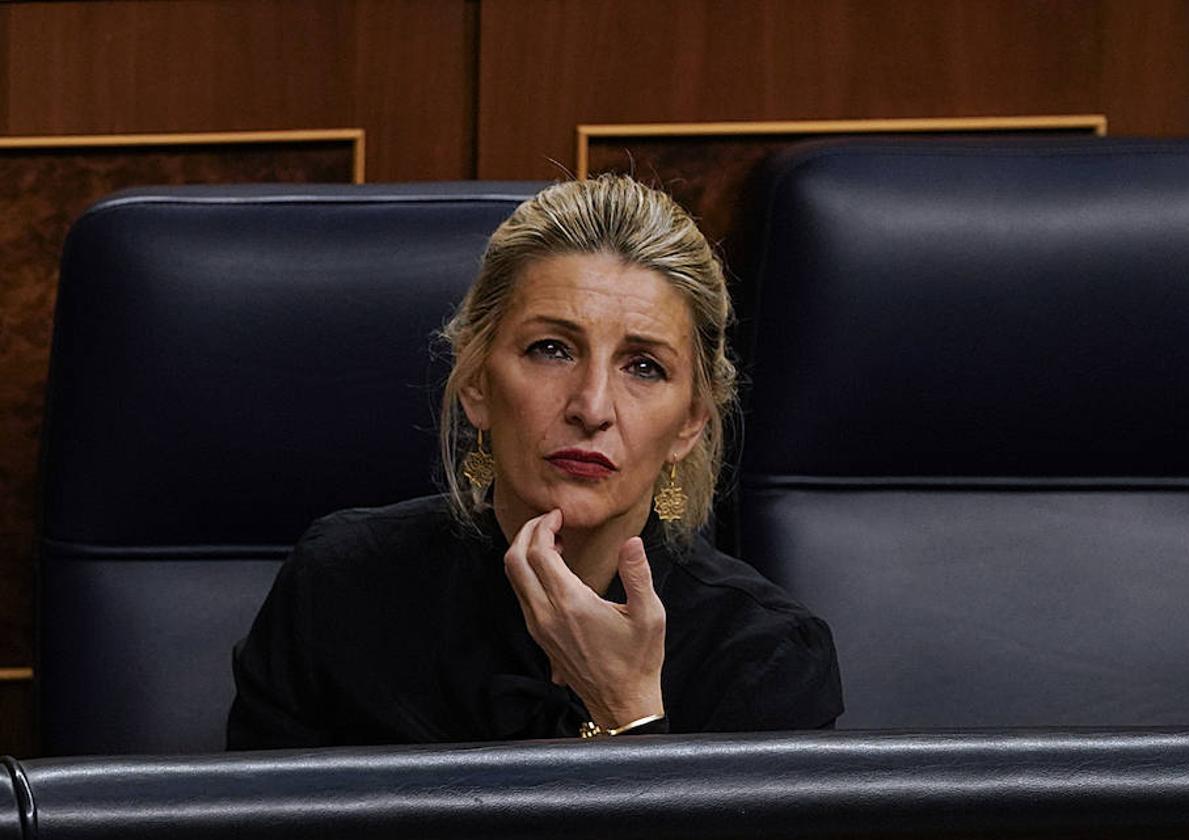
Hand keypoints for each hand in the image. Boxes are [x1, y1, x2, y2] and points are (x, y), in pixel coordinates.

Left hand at [503, 509, 665, 728]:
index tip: (559, 515)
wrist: (621, 702)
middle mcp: (546, 614)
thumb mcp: (649, 615)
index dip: (544, 526)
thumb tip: (632, 542)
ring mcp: (538, 626)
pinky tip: (553, 568)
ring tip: (552, 540)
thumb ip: (638, 574)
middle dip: (526, 532)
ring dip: (525, 552)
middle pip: (515, 561)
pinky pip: (521, 594)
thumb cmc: (637, 660)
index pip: (538, 552)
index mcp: (571, 604)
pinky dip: (528, 571)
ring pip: (513, 578)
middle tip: (548, 520)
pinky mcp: (538, 634)